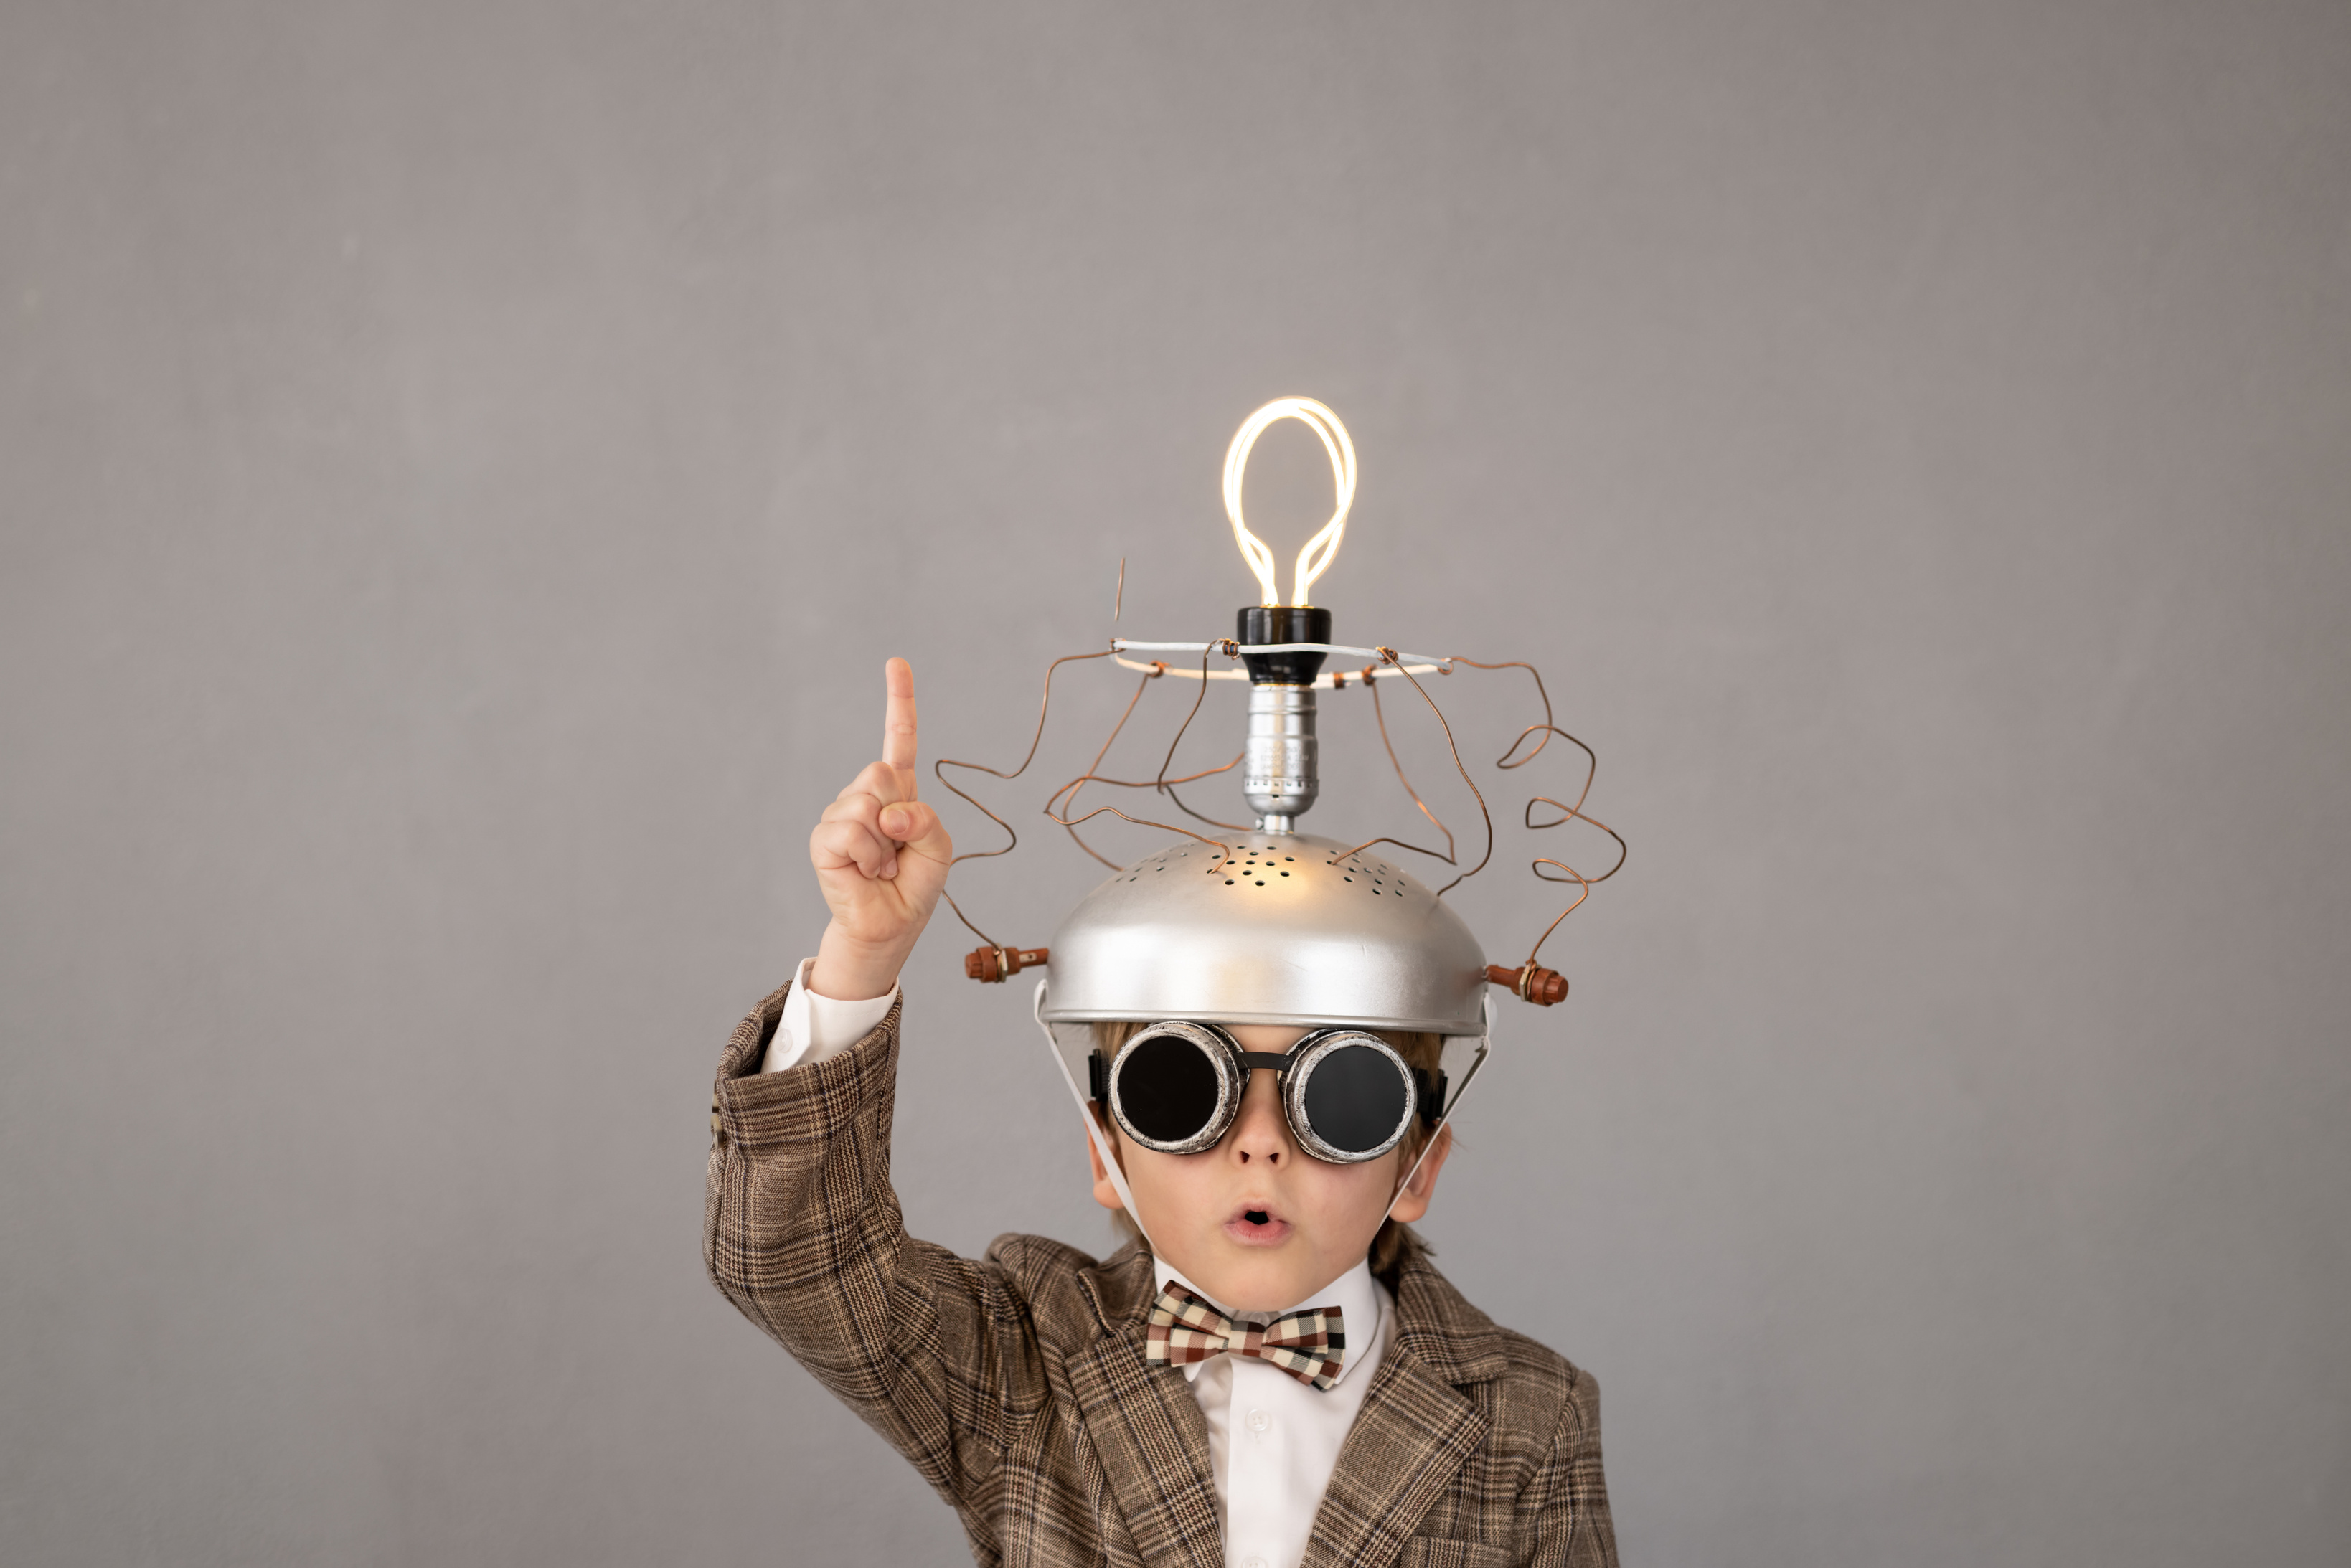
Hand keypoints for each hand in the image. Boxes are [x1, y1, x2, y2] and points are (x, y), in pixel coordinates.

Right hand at [808, 658, 953, 1000]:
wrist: (890, 925)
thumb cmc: (913, 886)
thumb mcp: (939, 848)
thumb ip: (925, 820)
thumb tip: (887, 814)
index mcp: (899, 792)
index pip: (899, 738)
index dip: (899, 701)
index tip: (896, 664)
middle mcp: (866, 797)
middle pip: (882, 771)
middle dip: (900, 810)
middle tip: (898, 847)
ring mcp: (840, 815)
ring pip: (867, 801)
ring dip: (886, 843)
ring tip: (883, 865)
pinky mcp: (824, 839)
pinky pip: (851, 830)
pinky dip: (869, 855)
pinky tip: (866, 871)